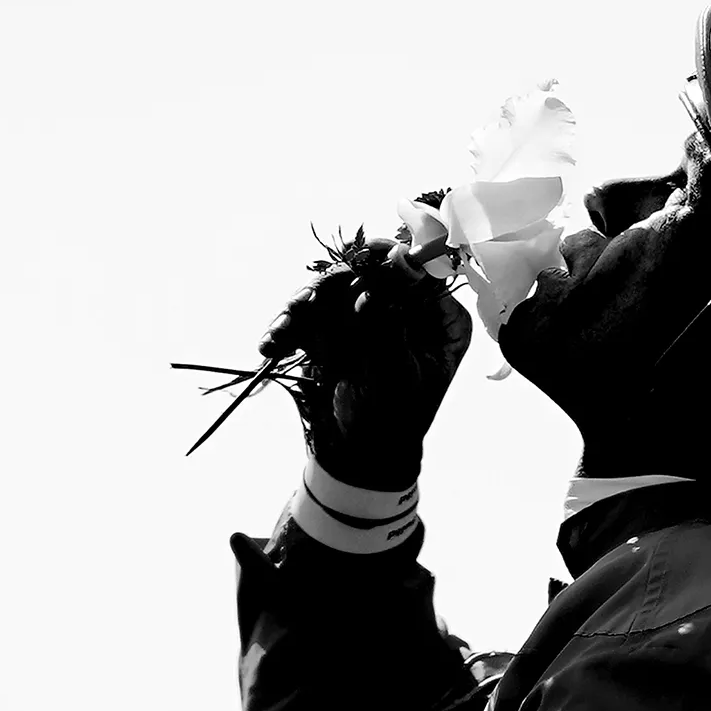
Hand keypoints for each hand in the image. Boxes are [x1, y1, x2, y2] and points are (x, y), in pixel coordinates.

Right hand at [259, 238, 472, 488]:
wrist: (361, 455)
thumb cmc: (395, 421)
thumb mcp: (400, 379)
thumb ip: (388, 334)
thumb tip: (370, 295)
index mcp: (438, 319)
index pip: (420, 272)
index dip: (393, 258)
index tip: (368, 254)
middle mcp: (403, 308)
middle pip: (366, 272)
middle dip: (331, 287)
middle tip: (306, 304)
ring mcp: (363, 315)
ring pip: (330, 291)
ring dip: (300, 308)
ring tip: (281, 333)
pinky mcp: (330, 328)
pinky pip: (306, 315)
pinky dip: (287, 328)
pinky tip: (272, 344)